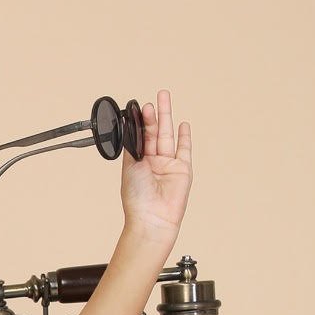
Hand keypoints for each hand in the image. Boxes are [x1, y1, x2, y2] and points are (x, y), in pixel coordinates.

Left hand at [120, 89, 191, 248]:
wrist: (152, 218)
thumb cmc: (137, 198)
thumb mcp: (130, 166)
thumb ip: (133, 145)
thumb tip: (131, 125)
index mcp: (138, 163)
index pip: (141, 137)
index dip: (142, 122)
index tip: (141, 107)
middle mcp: (153, 163)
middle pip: (155, 133)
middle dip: (155, 114)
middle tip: (157, 96)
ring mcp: (168, 166)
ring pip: (168, 136)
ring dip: (167, 118)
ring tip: (165, 99)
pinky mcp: (183, 170)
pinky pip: (184, 150)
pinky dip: (184, 137)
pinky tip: (182, 124)